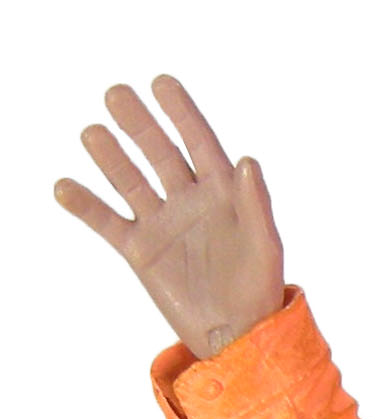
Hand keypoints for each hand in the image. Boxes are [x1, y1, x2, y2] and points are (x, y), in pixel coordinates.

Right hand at [55, 76, 284, 360]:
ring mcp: (162, 223)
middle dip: (139, 124)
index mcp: (223, 192)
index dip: (182, 113)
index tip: (162, 83)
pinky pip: (107, 222)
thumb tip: (246, 160)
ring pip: (130, 181)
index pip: (199, 142)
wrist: (237, 335)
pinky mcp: (140, 251)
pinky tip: (64, 187)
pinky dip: (86, 205)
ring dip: (110, 157)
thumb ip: (257, 204)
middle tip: (116, 93)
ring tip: (92, 133)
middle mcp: (189, 200)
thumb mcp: (266, 247)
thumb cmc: (259, 289)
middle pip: (158, 153)